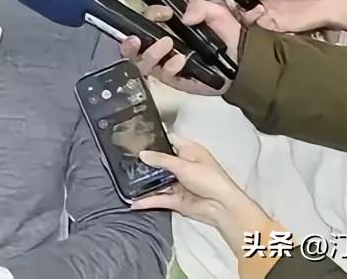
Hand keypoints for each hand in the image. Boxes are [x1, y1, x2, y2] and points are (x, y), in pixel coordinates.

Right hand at [119, 1, 239, 95]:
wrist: (244, 62)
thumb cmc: (229, 36)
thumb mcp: (217, 13)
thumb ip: (200, 7)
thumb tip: (184, 16)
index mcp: (168, 26)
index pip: (146, 19)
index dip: (150, 14)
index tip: (164, 13)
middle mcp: (162, 45)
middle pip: (133, 46)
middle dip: (129, 42)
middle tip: (136, 38)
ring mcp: (166, 64)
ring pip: (142, 62)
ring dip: (150, 53)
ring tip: (167, 44)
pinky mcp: (175, 80)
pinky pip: (163, 75)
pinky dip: (169, 67)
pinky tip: (181, 61)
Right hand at [129, 135, 273, 254]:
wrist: (222, 207)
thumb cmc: (209, 179)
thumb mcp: (184, 165)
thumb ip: (161, 159)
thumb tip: (142, 154)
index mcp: (189, 151)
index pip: (169, 141)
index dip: (154, 140)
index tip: (136, 140)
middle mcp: (182, 166)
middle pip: (160, 162)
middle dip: (145, 163)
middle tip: (124, 161)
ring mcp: (178, 183)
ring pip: (157, 181)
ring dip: (144, 183)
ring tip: (124, 181)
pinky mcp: (176, 200)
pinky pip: (159, 198)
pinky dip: (147, 200)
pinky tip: (133, 202)